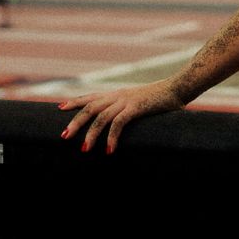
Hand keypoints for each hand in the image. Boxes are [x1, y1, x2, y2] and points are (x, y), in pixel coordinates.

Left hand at [58, 81, 183, 153]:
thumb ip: (129, 109)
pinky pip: (119, 123)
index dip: (75, 102)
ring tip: (84, 150)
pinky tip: (109, 150)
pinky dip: (112, 137)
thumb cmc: (163, 98)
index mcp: (117, 93)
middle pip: (89, 107)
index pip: (91, 96)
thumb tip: (124, 120)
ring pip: (100, 117)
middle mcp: (118, 95)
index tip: (60, 108)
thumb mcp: (141, 103)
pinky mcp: (136, 107)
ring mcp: (126, 100)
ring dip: (90, 134)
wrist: (178, 88)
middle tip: (64, 136)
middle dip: (75, 122)